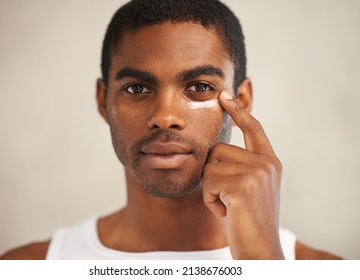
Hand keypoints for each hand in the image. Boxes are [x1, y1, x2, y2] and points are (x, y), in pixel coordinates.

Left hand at [202, 91, 283, 258]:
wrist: (259, 249)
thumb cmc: (247, 219)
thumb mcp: (249, 188)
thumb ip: (241, 166)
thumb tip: (217, 148)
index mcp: (269, 162)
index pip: (253, 129)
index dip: (238, 110)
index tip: (224, 95)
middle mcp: (265, 163)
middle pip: (218, 150)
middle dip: (213, 174)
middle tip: (227, 197)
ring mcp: (256, 173)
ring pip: (210, 166)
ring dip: (211, 189)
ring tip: (228, 205)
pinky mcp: (242, 186)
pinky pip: (208, 183)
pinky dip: (210, 200)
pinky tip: (226, 212)